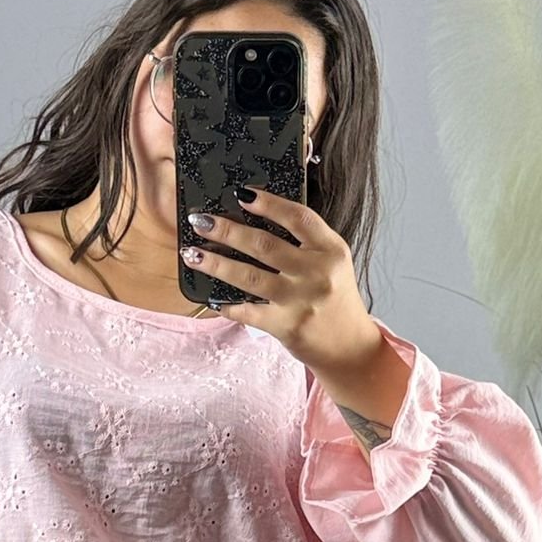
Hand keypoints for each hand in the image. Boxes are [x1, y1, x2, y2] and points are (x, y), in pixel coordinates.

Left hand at [182, 188, 383, 374]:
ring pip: (249, 276)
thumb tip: (259, 217)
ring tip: (192, 253)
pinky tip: (212, 298)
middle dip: (227, 230)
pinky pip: (249, 312)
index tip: (241, 194)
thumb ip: (306, 241)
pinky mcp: (286, 326)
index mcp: (331, 250)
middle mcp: (317, 272)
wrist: (350, 347)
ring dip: (216, 263)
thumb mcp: (332, 262)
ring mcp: (300, 300)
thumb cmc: (336, 300)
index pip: (298, 218)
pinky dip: (228, 304)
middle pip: (265, 245)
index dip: (269, 204)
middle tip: (201, 221)